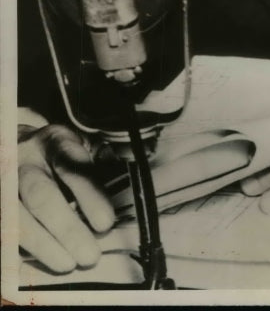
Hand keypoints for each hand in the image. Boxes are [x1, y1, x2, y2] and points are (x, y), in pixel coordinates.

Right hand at [18, 124, 114, 272]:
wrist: (16, 149)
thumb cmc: (57, 154)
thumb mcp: (80, 145)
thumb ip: (100, 159)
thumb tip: (120, 173)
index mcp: (53, 142)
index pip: (72, 166)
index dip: (89, 194)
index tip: (106, 222)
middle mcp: (25, 162)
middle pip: (42, 196)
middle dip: (67, 228)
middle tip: (90, 255)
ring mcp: (5, 186)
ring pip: (18, 218)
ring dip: (43, 245)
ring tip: (68, 264)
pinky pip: (6, 231)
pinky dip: (24, 250)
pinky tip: (41, 264)